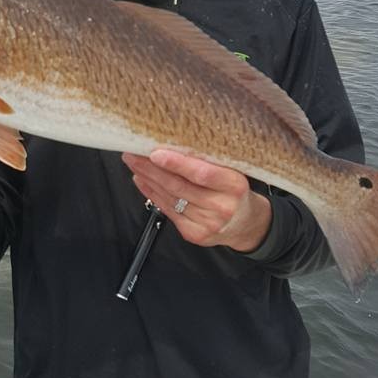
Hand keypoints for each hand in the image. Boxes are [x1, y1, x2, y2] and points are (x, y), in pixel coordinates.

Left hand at [122, 149, 271, 252]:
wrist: (244, 224)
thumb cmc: (233, 191)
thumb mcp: (231, 172)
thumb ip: (208, 161)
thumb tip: (171, 143)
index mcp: (235, 185)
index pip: (202, 174)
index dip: (177, 163)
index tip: (155, 152)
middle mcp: (222, 206)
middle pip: (180, 186)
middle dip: (152, 169)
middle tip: (133, 153)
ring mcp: (208, 224)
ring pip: (170, 198)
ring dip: (148, 179)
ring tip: (135, 164)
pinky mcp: (195, 234)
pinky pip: (168, 211)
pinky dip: (152, 194)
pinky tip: (143, 181)